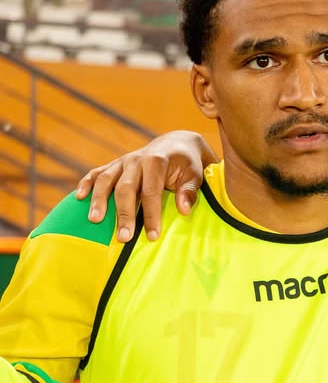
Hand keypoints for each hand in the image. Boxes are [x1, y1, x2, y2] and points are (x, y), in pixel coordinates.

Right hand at [75, 131, 218, 242]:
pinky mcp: (115, 164)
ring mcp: (123, 161)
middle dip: (124, 214)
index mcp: (157, 161)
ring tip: (95, 220)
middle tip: (123, 238)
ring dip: (99, 200)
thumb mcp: (195, 175)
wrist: (176, 144)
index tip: (152, 236)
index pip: (151, 191)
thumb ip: (189, 191)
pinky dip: (87, 183)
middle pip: (126, 188)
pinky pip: (97, 172)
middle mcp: (137, 159)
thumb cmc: (187, 164)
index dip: (151, 215)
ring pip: (107, 179)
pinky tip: (79, 197)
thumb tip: (183, 210)